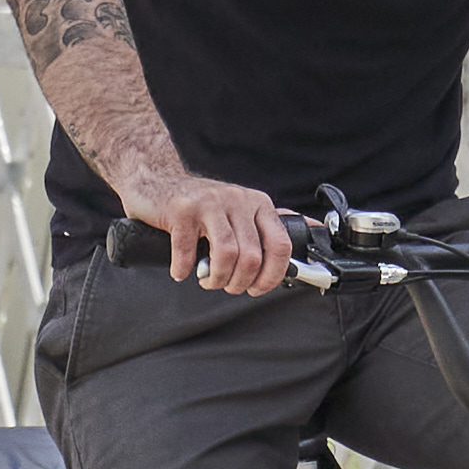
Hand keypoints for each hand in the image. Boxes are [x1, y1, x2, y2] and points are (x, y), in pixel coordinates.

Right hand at [135, 167, 300, 300]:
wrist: (156, 180)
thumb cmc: (200, 204)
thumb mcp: (242, 209)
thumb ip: (271, 222)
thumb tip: (312, 228)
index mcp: (259, 204)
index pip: (281, 245)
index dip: (272, 275)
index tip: (259, 288)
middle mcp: (238, 200)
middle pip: (252, 256)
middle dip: (240, 282)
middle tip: (227, 286)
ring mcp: (210, 203)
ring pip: (227, 255)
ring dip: (216, 278)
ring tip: (207, 280)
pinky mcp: (182, 209)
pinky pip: (189, 250)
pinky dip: (185, 268)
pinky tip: (182, 270)